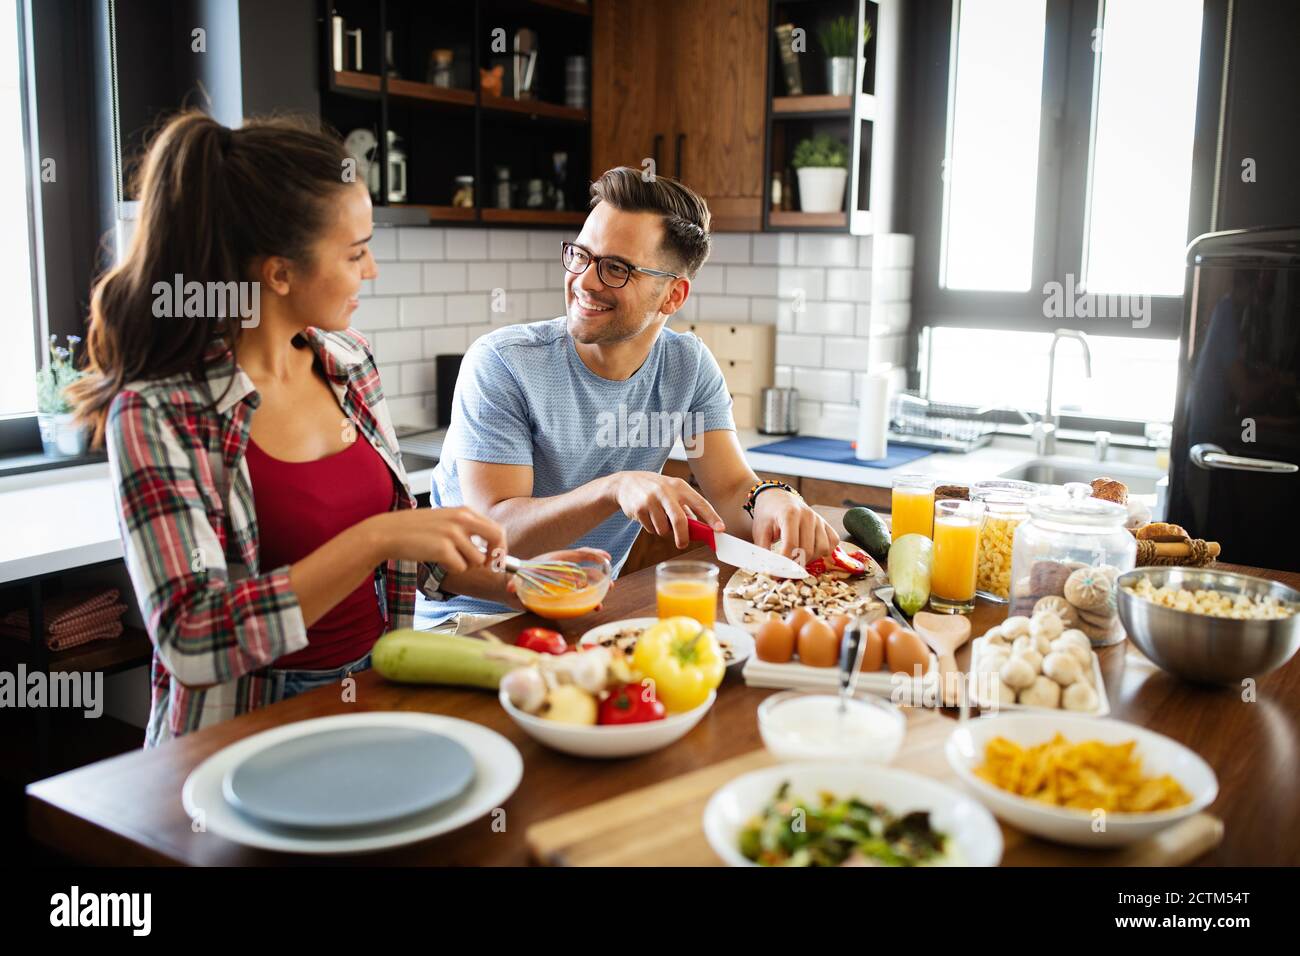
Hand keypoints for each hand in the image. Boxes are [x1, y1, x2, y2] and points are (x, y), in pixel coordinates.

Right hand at [369, 506, 506, 574]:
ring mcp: (453, 534)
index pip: (496, 529)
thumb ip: (466, 529)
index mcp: (464, 511)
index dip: (500, 547)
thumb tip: (490, 549)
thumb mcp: (445, 520)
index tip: (495, 558)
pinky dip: (451, 568)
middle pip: (496, 540)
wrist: (388, 533)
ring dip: (465, 564)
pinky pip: (460, 568)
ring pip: (477, 560)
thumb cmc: (416, 530)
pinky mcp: (443, 549)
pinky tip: (437, 560)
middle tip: (485, 566)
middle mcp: (462, 519)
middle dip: (494, 556)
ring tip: (447, 558)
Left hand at [504, 548, 613, 595]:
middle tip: (610, 584)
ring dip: (597, 590)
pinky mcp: (565, 593)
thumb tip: (509, 588)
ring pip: (587, 583)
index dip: (593, 554)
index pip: (579, 554)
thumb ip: (513, 583)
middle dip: (601, 575)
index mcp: (557, 561)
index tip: (606, 558)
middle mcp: (565, 570)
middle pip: (587, 569)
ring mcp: (566, 581)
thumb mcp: (517, 578)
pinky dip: (588, 601)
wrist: (514, 583)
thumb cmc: (518, 576)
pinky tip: (594, 608)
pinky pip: (580, 595)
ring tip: (604, 599)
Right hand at [611, 472, 724, 548]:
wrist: (625, 483)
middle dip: (683, 537)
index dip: (712, 517)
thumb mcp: (673, 492)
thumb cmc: (655, 490)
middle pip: (680, 520)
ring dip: (663, 531)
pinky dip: (651, 528)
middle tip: (683, 544)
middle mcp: (666, 491)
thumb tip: (700, 529)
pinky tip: (647, 516)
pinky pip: (650, 529)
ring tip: (658, 519)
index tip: (720, 529)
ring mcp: (651, 499)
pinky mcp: (639, 508)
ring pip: (663, 528)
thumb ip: (687, 509)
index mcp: (680, 486)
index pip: (700, 503)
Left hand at [751, 491, 836, 562]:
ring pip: (822, 548)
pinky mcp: (825, 523)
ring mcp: (819, 519)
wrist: (777, 497)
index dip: (785, 562)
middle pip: (807, 550)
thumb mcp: (760, 531)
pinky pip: (833, 541)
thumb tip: (768, 570)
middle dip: (796, 564)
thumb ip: (763, 550)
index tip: (777, 572)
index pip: (791, 545)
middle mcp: (808, 515)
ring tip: (797, 558)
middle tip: (786, 568)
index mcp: (790, 514)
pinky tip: (811, 552)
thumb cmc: (767, 514)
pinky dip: (824, 551)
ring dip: (811, 559)